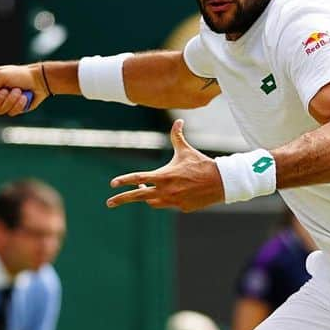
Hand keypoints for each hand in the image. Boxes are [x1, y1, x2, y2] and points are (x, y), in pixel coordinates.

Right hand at [0, 64, 46, 115]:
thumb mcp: (1, 77)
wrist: (39, 81)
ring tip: (18, 91)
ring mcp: (1, 101)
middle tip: (6, 90)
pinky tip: (23, 97)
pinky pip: (10, 113)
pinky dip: (17, 105)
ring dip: (10, 100)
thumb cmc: (19, 75)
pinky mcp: (11, 109)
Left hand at [107, 120, 222, 212]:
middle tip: (109, 203)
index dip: (124, 180)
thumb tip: (178, 121)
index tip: (112, 184)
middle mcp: (165, 191)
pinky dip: (165, 199)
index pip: (139, 177)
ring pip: (152, 202)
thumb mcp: (186, 150)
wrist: (220, 183)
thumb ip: (177, 136)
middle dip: (122, 199)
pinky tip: (171, 193)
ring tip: (143, 190)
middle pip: (138, 196)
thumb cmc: (201, 164)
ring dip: (147, 197)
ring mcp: (172, 202)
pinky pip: (167, 205)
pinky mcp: (181, 208)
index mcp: (164, 175)